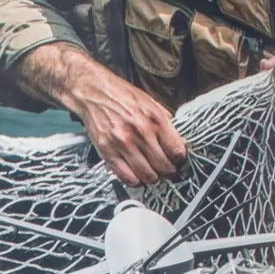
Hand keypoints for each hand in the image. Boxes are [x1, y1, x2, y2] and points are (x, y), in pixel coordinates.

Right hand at [15, 43, 188, 187]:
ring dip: (152, 178)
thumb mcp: (151, 103)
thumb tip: (180, 141)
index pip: (177, 151)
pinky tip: (136, 174)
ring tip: (152, 173)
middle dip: (169, 172)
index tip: (178, 161)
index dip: (180, 160)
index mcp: (156, 119)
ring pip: (147, 176)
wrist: (94, 92)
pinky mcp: (108, 152)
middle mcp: (141, 133)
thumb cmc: (122, 96)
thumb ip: (166, 122)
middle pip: (164, 167)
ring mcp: (123, 144)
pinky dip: (135, 180)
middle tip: (167, 171)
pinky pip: (127, 177)